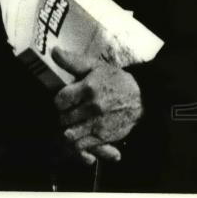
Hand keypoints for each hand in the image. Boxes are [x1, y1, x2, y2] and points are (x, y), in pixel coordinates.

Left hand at [51, 48, 143, 163]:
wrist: (142, 97)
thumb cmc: (115, 80)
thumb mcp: (96, 66)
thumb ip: (73, 61)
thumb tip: (54, 52)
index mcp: (89, 87)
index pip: (60, 100)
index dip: (60, 101)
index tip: (66, 100)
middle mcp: (93, 107)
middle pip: (63, 118)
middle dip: (65, 115)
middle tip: (72, 111)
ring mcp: (98, 123)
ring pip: (69, 134)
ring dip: (70, 129)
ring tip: (75, 123)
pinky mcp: (103, 137)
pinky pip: (81, 145)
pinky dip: (78, 142)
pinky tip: (82, 133)